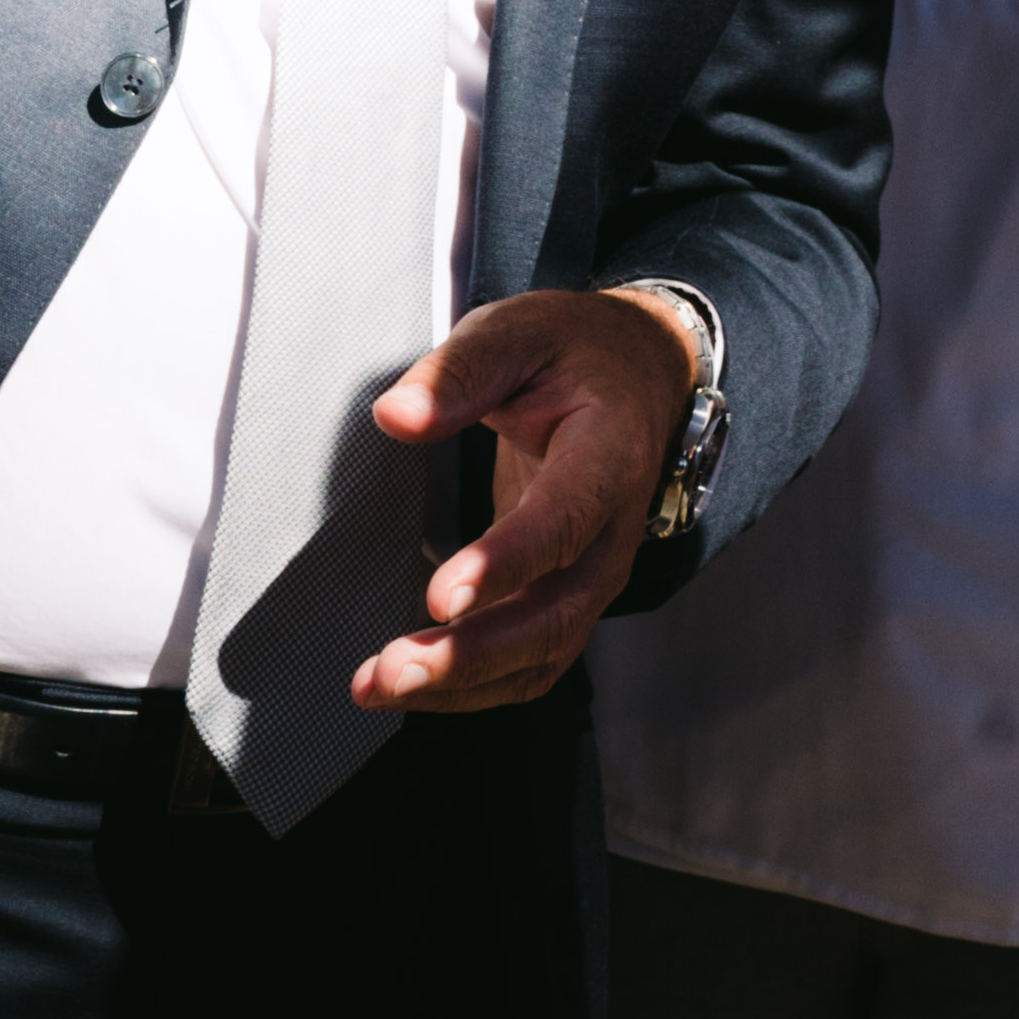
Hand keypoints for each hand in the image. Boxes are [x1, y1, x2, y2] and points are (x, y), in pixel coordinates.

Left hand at [356, 287, 699, 713]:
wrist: (637, 375)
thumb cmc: (575, 353)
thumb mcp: (520, 331)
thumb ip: (459, 373)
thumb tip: (397, 415)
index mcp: (609, 453)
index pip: (565, 519)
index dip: (506, 563)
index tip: (440, 596)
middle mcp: (614, 528)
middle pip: (556, 612)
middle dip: (474, 652)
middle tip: (394, 666)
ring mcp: (595, 571)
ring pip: (543, 652)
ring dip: (464, 681)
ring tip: (381, 684)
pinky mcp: (568, 594)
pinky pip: (531, 661)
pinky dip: (473, 686)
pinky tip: (411, 687)